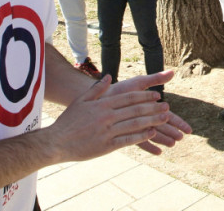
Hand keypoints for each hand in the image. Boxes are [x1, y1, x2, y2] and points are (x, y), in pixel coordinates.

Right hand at [48, 71, 190, 160]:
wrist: (56, 141)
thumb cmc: (68, 121)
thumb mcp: (82, 100)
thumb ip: (97, 89)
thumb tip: (109, 77)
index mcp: (103, 104)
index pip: (129, 98)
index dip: (144, 96)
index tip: (157, 95)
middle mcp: (107, 116)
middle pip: (135, 110)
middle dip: (153, 107)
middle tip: (167, 106)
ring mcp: (107, 131)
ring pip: (135, 124)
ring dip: (152, 120)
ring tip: (165, 119)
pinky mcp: (107, 145)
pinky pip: (128, 140)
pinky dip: (142, 136)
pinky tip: (152, 133)